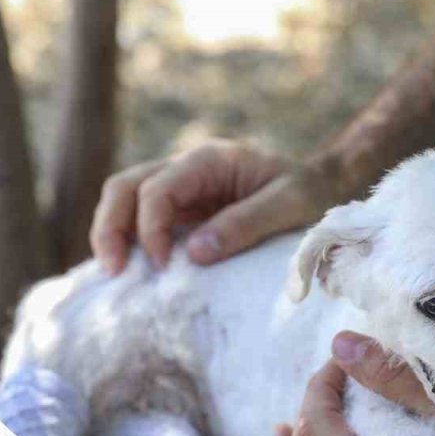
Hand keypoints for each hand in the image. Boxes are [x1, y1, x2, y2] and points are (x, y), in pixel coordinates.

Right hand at [89, 140, 336, 271]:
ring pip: (125, 201)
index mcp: (209, 160)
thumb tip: (195, 253)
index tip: (164, 267)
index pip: (157, 189)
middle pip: (125, 188)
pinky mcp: (184, 212)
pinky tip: (130, 272)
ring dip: (113, 235)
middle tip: (115, 273)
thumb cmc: (311, 192)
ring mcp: (181, 190)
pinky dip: (130, 244)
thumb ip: (245, 223)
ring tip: (116, 275)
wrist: (323, 187)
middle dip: (111, 227)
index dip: (151, 228)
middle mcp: (187, 169)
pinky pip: (142, 222)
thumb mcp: (290, 204)